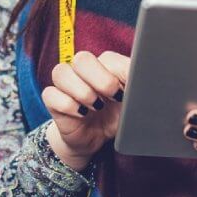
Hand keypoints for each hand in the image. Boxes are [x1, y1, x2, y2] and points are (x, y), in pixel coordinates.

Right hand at [42, 50, 129, 171]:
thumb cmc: (117, 115)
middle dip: (100, 79)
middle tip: (112, 97)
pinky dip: (66, 104)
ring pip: (61, 72)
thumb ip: (138, 88)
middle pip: (82, 58)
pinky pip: (50, 94)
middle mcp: (84, 70)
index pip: (108, 58)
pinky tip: (82, 115)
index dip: (118, 74)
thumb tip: (146, 81)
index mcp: (106, 65)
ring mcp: (67, 84)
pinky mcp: (53, 101)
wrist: (97, 138)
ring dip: (81, 91)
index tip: (127, 92)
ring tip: (96, 107)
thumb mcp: (132, 103)